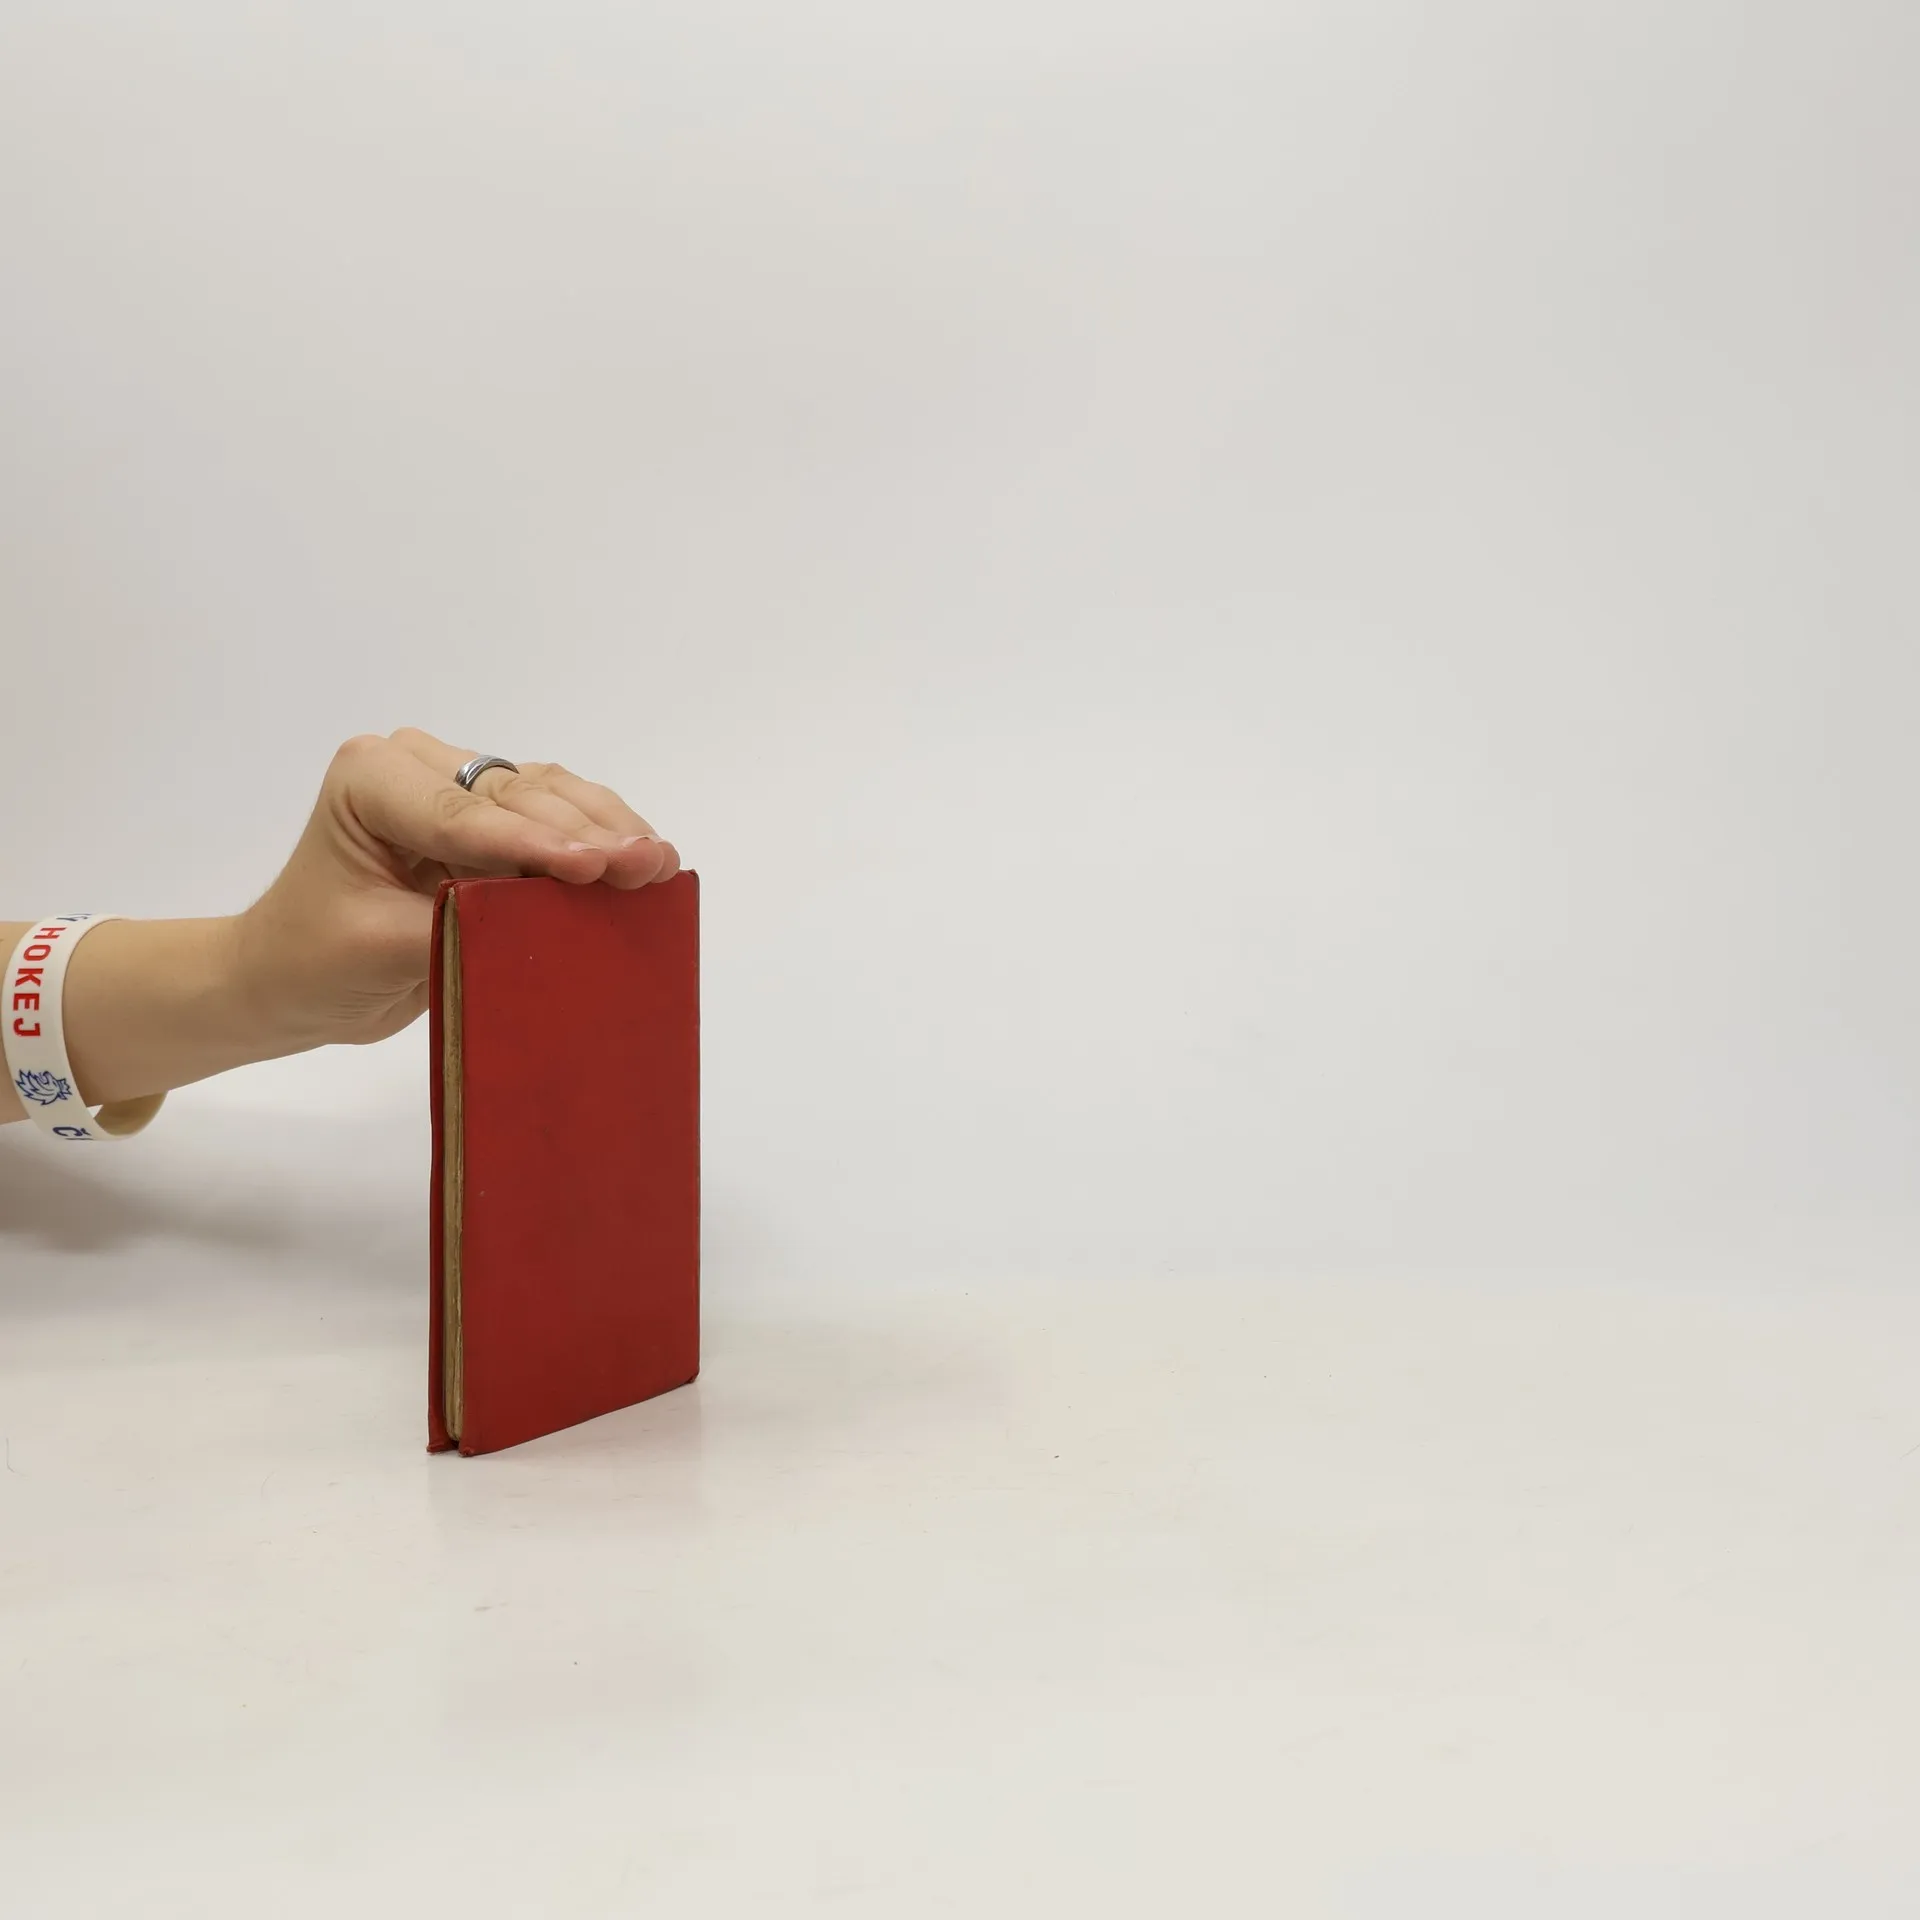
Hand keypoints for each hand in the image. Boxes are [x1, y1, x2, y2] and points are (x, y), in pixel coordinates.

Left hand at [235, 728, 679, 1051]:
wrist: (295, 980)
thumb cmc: (314, 962)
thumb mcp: (377, 949)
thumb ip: (456, 924)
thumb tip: (540, 922)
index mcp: (372, 779)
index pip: (464, 813)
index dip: (532, 842)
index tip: (592, 868)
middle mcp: (419, 767)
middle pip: (517, 795)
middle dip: (584, 833)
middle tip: (645, 865)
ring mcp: (461, 789)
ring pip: (549, 794)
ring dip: (607, 829)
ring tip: (659, 863)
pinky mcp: (494, 824)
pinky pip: (557, 817)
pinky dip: (602, 839)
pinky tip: (646, 860)